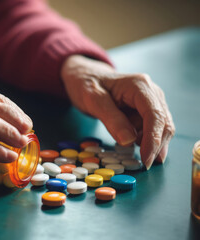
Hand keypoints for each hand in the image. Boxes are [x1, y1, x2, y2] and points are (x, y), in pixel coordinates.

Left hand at [61, 55, 174, 169]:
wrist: (84, 74)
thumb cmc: (86, 83)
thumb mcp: (92, 99)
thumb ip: (111, 118)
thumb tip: (129, 141)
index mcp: (139, 85)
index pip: (154, 115)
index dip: (153, 139)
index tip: (146, 159)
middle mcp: (151, 92)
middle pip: (163, 123)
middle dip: (157, 145)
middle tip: (144, 165)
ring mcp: (151, 100)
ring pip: (161, 127)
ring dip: (153, 143)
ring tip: (136, 154)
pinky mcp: (146, 109)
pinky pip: (152, 127)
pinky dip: (146, 139)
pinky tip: (135, 145)